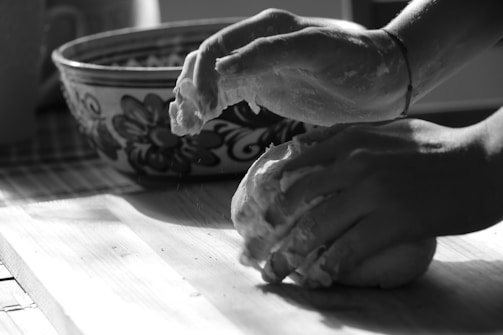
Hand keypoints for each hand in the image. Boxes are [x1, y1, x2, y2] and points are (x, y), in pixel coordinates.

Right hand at [170, 9, 409, 134]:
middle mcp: (255, 47)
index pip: (216, 49)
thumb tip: (222, 68)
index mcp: (266, 30)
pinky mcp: (263, 89)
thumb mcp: (317, 51)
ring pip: (211, 81)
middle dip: (191, 92)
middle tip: (190, 123)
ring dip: (193, 102)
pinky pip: (226, 95)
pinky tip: (196, 124)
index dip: (201, 77)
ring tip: (185, 127)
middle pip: (206, 64)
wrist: (382, 82)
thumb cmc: (356, 61)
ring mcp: (258, 69)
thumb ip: (271, 53)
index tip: (203, 109)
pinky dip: (207, 109)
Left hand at [261, 117, 502, 284]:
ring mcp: (373, 192)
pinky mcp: (395, 221)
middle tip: (267, 239)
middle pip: (299, 196)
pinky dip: (330, 265)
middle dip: (276, 221)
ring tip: (281, 267)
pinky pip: (350, 248)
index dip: (275, 187)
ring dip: (293, 252)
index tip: (265, 205)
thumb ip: (350, 136)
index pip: (297, 162)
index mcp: (351, 139)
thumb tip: (311, 143)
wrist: (485, 163)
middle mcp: (355, 162)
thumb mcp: (389, 128)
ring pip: (318, 226)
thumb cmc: (438, 147)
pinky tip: (322, 274)